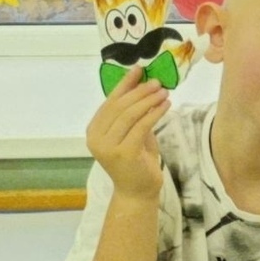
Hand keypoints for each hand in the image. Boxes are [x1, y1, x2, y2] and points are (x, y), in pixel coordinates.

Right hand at [87, 68, 169, 199]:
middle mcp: (95, 138)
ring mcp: (107, 146)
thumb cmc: (136, 160)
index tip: (139, 69)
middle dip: (139, 91)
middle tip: (158, 82)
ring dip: (149, 100)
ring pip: (130, 115)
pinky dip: (155, 113)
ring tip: (164, 92)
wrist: (137, 190)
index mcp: (93, 130)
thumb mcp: (132, 132)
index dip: (124, 84)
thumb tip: (143, 84)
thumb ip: (132, 113)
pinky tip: (166, 105)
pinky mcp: (123, 153)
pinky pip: (141, 126)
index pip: (109, 101)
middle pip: (119, 106)